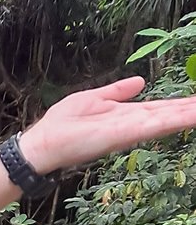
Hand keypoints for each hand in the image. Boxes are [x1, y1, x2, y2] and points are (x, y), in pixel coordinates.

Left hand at [20, 77, 195, 174]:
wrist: (44, 143)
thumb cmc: (63, 123)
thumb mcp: (94, 98)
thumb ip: (118, 91)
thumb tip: (140, 81)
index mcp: (128, 114)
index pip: (164, 108)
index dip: (185, 104)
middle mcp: (135, 124)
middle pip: (173, 113)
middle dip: (193, 109)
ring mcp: (132, 130)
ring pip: (172, 119)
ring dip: (191, 114)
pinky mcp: (126, 133)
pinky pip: (157, 124)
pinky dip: (179, 119)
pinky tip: (194, 114)